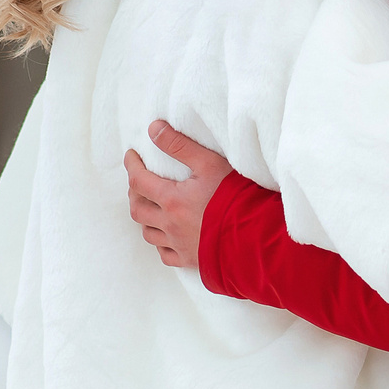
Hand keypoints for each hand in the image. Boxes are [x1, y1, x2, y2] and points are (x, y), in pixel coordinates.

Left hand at [125, 121, 231, 267]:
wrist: (256, 236)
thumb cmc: (236, 198)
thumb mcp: (210, 163)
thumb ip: (180, 145)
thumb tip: (154, 129)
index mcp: (172, 200)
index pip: (138, 180)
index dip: (131, 165)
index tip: (131, 155)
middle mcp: (170, 225)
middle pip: (138, 208)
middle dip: (134, 192)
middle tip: (139, 180)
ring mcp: (179, 245)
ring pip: (148, 233)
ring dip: (145, 218)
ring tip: (150, 207)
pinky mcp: (191, 259)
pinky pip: (166, 255)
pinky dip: (161, 244)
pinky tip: (166, 237)